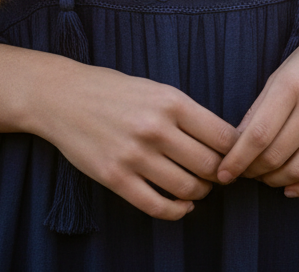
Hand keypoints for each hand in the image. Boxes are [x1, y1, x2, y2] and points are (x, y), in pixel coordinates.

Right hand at [31, 61, 239, 219]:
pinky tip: (181, 205)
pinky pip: (158, 206)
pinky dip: (177, 211)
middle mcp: (156, 128)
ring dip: (200, 192)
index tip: (236, 157)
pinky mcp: (115, 177)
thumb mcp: (155, 88)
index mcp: (170, 101)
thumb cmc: (112, 90)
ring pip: (187, 188)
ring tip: (198, 187)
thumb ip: (185, 113)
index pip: (222, 136)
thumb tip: (221, 140)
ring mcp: (135, 155)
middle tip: (219, 175)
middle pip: (210, 165)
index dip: (236, 151)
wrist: (62, 96)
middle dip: (220, 175)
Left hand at [215, 0, 298, 197]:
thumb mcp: (284, 70)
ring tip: (266, 178)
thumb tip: (237, 141)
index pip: (257, 134)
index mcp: (291, 84)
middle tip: (245, 173)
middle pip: (276, 155)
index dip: (237, 160)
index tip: (222, 173)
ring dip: (277, 181)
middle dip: (254, 171)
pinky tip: (293, 188)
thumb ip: (261, 105)